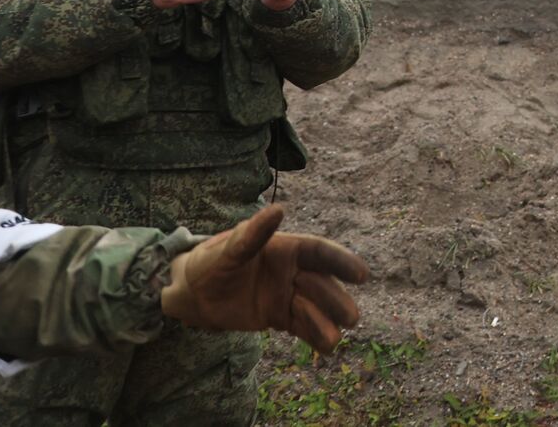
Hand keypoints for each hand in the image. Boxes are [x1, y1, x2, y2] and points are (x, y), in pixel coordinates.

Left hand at [161, 204, 369, 353]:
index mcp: (287, 248)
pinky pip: (303, 327)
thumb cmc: (210, 263)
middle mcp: (294, 271)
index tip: (362, 274)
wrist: (195, 294)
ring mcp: (290, 295)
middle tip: (352, 318)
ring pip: (316, 308)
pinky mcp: (281, 317)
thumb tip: (278, 209)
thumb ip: (253, 234)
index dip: (342, 262)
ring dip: (328, 322)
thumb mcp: (227, 249)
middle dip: (338, 301)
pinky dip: (316, 336)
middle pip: (323, 285)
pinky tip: (326, 348)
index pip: (320, 252)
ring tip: (335, 340)